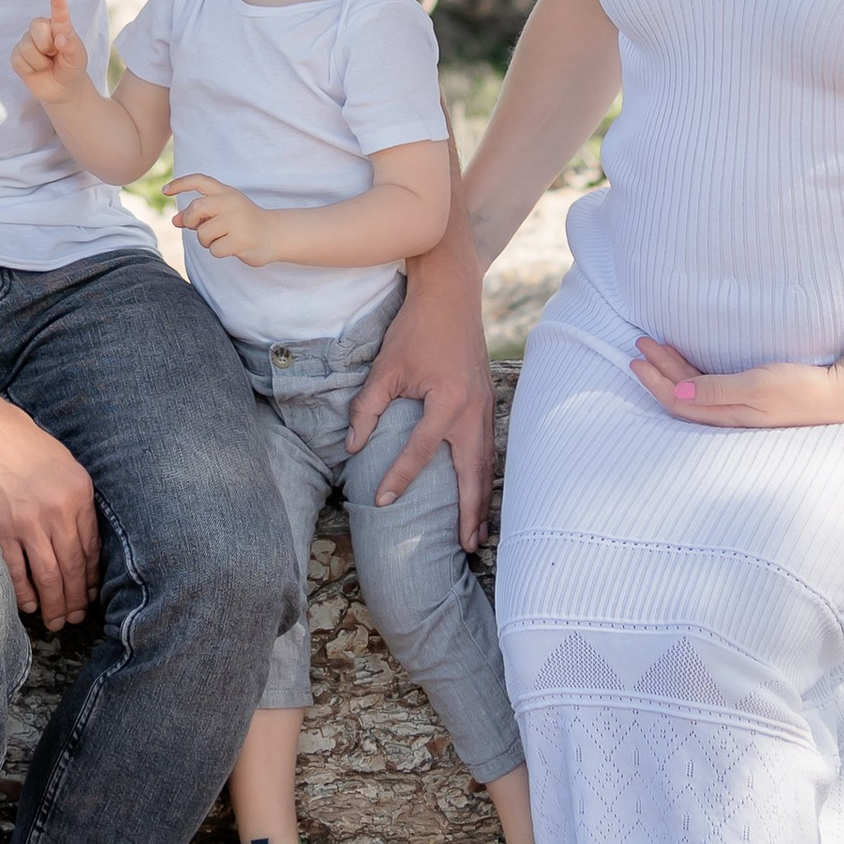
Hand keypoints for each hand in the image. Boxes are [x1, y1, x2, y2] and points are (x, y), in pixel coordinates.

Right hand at [0, 387, 102, 628]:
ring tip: (57, 621)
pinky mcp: (0, 527)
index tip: (91, 594)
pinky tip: (28, 606)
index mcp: (79, 492)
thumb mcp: (63, 463)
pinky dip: (23, 593)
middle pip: (73, 567)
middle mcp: (58, 510)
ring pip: (48, 576)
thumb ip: (74, 499)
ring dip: (54, 604)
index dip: (92, 577)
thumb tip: (81, 538)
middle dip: (76, 599)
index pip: (91, 547)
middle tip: (76, 619)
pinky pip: (15, 570)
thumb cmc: (21, 441)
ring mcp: (28, 521)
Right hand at [11, 0, 89, 106]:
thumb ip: (72, 47)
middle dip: (47, 46)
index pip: (58, 12)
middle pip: (37, 28)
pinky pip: (19, 60)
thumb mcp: (78, 59)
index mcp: (59, 25)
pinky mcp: (17, 55)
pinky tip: (36, 70)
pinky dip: (30, 69)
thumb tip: (60, 38)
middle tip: (55, 55)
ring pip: (28, 47)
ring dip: (40, 62)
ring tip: (47, 64)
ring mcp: (27, 41)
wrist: (61, 88)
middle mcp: (41, 29)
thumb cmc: (71, 68)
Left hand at [170, 173, 271, 262]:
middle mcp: (231, 203)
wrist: (274, 234)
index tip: (165, 190)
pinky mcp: (240, 239)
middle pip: (196, 208)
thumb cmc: (244, 222)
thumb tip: (175, 221)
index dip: (180, 184)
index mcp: (226, 192)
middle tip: (198, 227)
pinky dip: (218, 251)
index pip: (200, 181)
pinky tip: (232, 247)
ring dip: (206, 241)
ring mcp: (236, 221)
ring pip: (203, 233)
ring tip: (221, 239)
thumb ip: (199, 215)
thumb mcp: (222, 212)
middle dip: (191, 220)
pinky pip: (214, 249)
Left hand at [349, 241, 495, 552]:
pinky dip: (485, 474)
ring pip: (486, 463)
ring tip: (477, 532)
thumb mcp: (387, 367)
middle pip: (473, 472)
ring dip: (482, 498)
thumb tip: (353, 447)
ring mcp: (486, 406)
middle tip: (467, 547)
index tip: (381, 501)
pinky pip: (489, 447)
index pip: (420, 452)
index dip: (398, 478)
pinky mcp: (488, 401)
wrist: (451, 295)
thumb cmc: (416, 328)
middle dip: (469, 511)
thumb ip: (369, 408)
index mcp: (448, 402)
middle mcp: (474, 409)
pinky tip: (478, 490)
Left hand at [629, 339, 843, 427]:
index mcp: (729, 417)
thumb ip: (718, 390)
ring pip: (695, 392)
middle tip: (639, 345)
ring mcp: (742, 410)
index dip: (656, 383)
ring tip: (653, 348)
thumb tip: (678, 395)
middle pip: (683, 397)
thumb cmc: (803, 389)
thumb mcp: (758, 386)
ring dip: (672, 370)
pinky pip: (711, 388)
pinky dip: (692, 374)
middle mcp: (731, 417)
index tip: (638, 359)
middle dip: (658, 372)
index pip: (680, 403)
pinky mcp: (754, 399)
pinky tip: (685, 364)